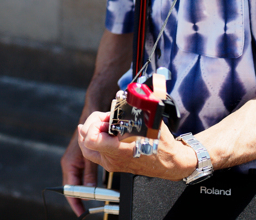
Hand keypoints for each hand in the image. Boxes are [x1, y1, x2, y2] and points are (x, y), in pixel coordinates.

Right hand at [61, 128, 99, 215]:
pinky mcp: (78, 162)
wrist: (89, 121)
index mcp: (69, 165)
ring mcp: (73, 164)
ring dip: (82, 191)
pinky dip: (84, 183)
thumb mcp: (90, 158)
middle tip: (85, 209)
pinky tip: (91, 188)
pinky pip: (79, 176)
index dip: (74, 202)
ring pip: (76, 183)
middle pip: (71, 187)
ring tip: (89, 202)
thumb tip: (90, 189)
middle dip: (78, 198)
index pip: (69, 189)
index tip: (80, 212)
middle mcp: (69, 165)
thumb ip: (89, 174)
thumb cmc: (87, 137)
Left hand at [77, 113, 195, 180]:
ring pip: (85, 147)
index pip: (91, 139)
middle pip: (85, 139)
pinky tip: (96, 129)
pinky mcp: (111, 164)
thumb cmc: (163, 145)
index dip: (94, 124)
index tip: (106, 118)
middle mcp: (113, 159)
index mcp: (121, 151)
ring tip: (102, 122)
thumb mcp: (154, 123)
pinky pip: (91, 152)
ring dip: (90, 131)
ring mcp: (110, 164)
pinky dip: (90, 139)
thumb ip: (144, 106)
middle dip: (93, 123)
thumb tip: (137, 90)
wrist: (170, 163)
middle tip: (106, 117)